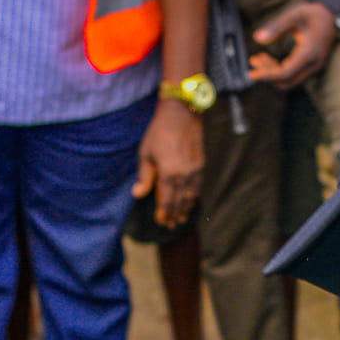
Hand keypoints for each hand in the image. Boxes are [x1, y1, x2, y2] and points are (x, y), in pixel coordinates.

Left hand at [134, 97, 203, 227]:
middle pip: (179, 202)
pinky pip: (198, 187)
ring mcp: (195, 171)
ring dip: (186, 209)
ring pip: (191, 197)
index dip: (164, 214)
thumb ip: (144, 176)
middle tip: (171, 225)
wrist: (181, 113)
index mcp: (169, 174)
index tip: (161, 222)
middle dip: (175, 215)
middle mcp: (184, 176)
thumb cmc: (159, 132)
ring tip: (182, 219)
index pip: (166, 201)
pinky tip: (190, 201)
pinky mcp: (201, 165)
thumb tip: (138, 194)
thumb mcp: (145, 153)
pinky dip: (193, 197)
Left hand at [247, 1, 336, 89]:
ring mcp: (312, 68)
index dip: (267, 75)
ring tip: (257, 58)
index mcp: (309, 53)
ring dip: (271, 73)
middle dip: (267, 75)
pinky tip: (267, 59)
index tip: (252, 74)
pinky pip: (292, 76)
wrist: (331, 18)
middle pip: (286, 81)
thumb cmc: (313, 14)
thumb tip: (258, 38)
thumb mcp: (294, 14)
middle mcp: (313, 65)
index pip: (285, 73)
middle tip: (253, 60)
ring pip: (288, 80)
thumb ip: (276, 27)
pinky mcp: (309, 68)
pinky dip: (278, 71)